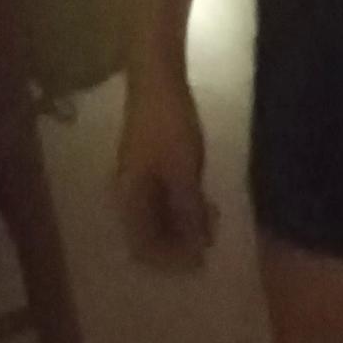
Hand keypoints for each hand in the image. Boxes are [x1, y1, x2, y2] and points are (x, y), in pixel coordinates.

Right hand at [114, 67, 215, 272]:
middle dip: (181, 243)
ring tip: (213, 219)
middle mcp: (129, 196)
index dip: (170, 260)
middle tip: (212, 238)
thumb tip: (196, 246)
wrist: (158, 81)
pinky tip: (205, 201)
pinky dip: (184, 207)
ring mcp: (139, 182)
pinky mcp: (151, 168)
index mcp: (129, 200)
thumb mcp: (183, 171)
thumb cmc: (168, 125)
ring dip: (185, 225)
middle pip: (150, 236)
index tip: (201, 261)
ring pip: (159, 218)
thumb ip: (188, 211)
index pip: (143, 248)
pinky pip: (164, 200)